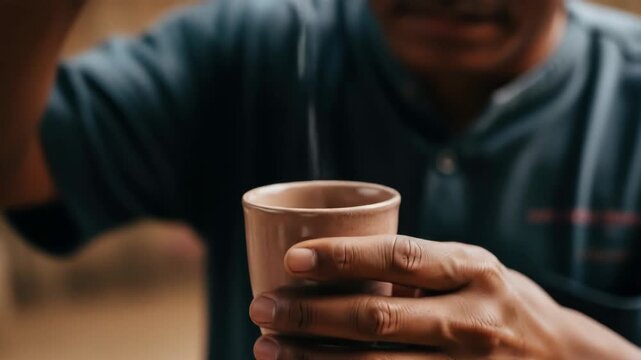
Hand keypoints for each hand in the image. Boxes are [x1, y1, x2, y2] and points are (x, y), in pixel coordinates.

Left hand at [249, 235, 640, 358]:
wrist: (562, 357)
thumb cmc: (497, 300)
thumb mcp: (471, 268)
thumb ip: (417, 267)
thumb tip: (334, 261)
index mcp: (472, 270)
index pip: (399, 257)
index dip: (342, 257)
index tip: (292, 259)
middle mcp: (471, 319)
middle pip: (376, 317)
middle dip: (310, 314)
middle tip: (262, 307)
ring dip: (313, 358)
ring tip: (266, 347)